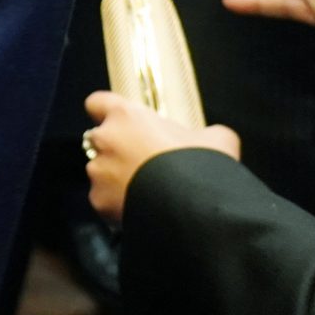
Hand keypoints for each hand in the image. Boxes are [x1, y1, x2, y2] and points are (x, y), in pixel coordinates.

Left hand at [82, 91, 239, 223]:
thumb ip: (204, 133)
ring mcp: (98, 172)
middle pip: (100, 139)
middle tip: (145, 164)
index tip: (120, 123)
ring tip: (148, 192)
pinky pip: (105, 200)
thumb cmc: (203, 166)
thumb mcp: (217, 140)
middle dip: (117, 149)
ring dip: (117, 178)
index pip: (98, 102)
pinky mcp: (99, 201)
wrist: (196, 211)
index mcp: (127, 117)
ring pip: (102, 171)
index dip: (107, 112)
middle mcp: (105, 140)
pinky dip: (118, 204)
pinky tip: (143, 210)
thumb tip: (209, 139)